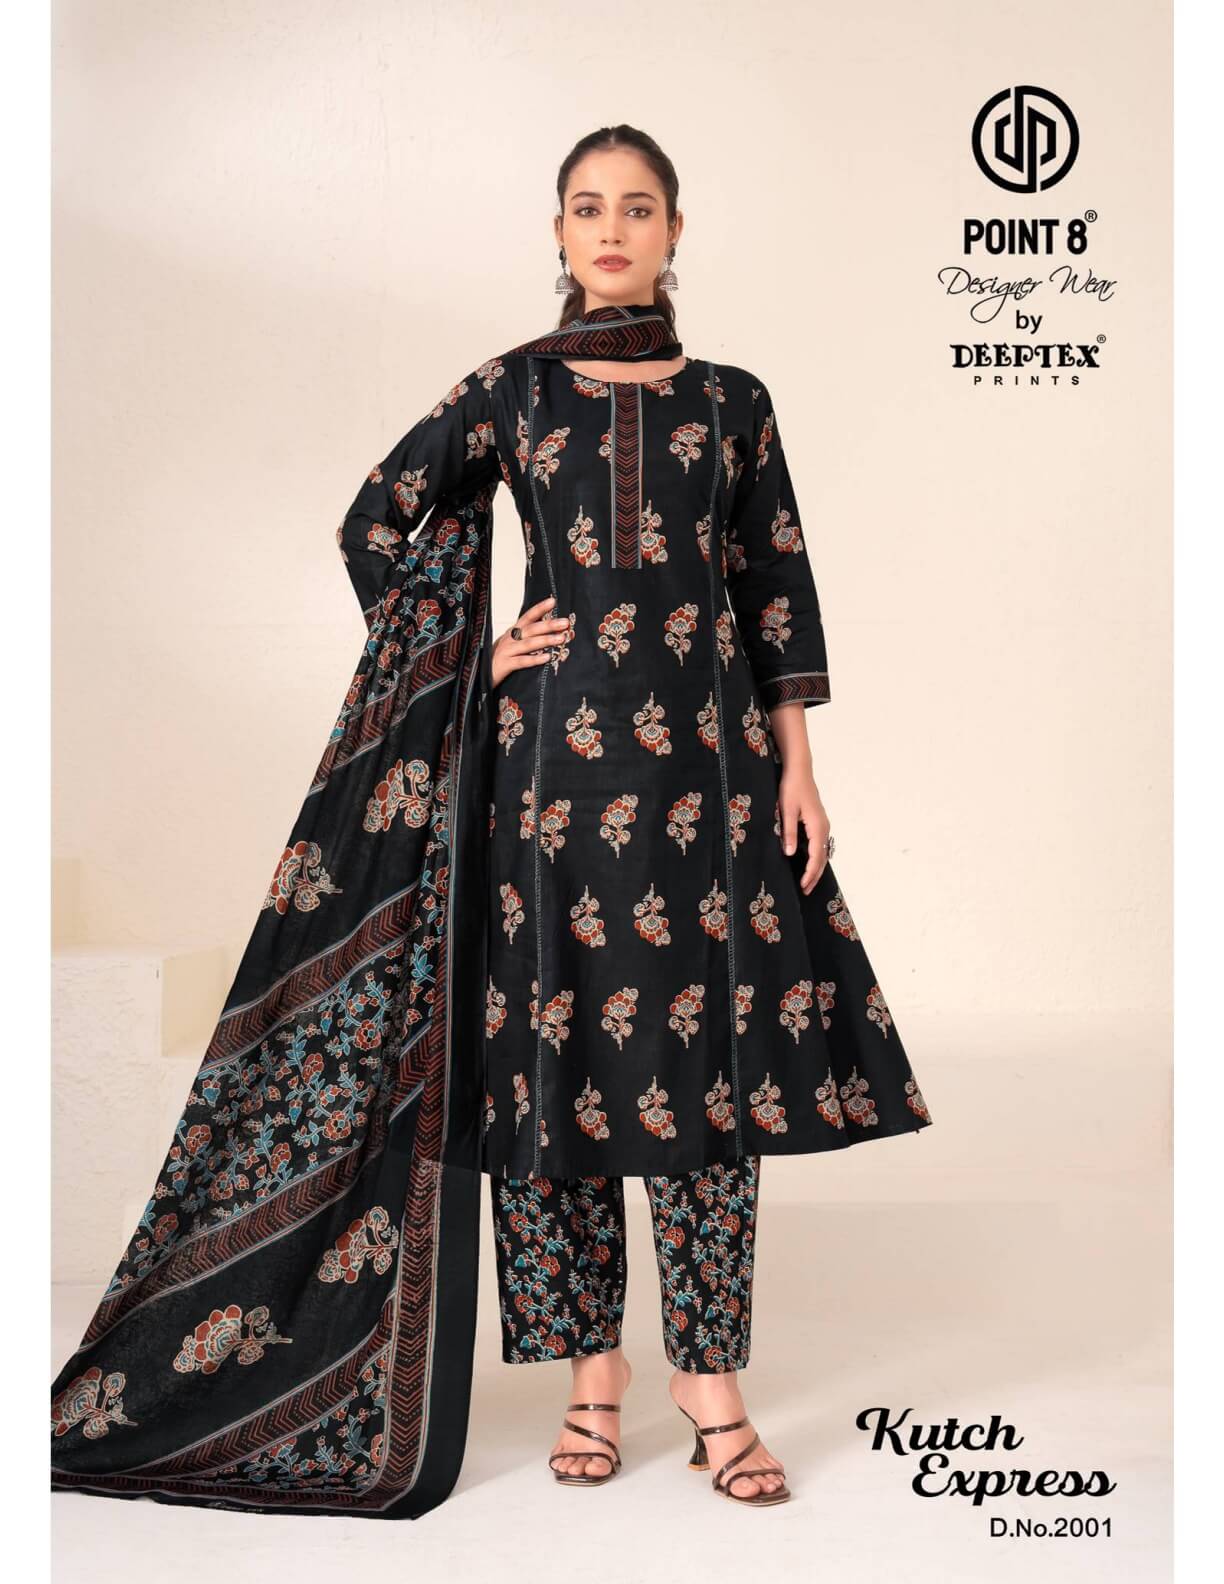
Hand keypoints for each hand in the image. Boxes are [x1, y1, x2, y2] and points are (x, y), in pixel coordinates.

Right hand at [489, 595, 570, 688]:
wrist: (480, 674)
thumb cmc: (500, 658)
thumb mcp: (512, 644)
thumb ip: (528, 637)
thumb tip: (550, 631)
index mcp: (512, 632)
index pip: (527, 617)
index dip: (539, 609)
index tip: (553, 601)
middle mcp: (509, 639)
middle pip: (530, 629)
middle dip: (548, 625)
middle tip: (565, 622)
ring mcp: (506, 651)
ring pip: (528, 644)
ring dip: (545, 640)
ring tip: (560, 638)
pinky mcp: (504, 665)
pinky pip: (521, 662)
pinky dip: (534, 659)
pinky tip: (546, 657)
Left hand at [777, 766, 830, 893]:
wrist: (799, 770)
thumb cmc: (791, 788)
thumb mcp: (786, 811)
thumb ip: (788, 833)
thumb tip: (789, 854)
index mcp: (817, 827)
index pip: (816, 856)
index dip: (810, 873)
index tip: (803, 886)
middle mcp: (824, 827)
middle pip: (822, 858)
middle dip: (814, 875)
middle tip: (805, 891)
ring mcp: (823, 825)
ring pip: (822, 852)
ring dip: (816, 868)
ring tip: (806, 882)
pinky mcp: (818, 822)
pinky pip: (820, 845)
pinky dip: (815, 857)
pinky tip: (807, 863)